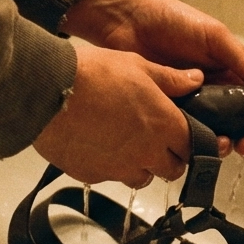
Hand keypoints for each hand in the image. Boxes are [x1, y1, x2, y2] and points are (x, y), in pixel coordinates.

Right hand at [31, 45, 197, 187]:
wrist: (48, 91)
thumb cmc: (93, 74)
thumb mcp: (138, 66)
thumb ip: (170, 79)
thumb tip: (195, 79)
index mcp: (164, 125)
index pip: (193, 147)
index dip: (191, 142)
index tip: (185, 136)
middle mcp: (146, 152)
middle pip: (172, 169)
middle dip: (170, 158)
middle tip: (158, 140)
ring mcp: (119, 167)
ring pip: (142, 177)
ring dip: (142, 166)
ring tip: (127, 143)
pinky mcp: (92, 175)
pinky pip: (110, 177)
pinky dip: (110, 167)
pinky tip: (99, 145)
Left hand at [62, 0, 243, 158]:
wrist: (127, 21)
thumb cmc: (172, 20)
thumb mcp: (215, 36)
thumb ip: (243, 61)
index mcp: (232, 73)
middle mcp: (216, 93)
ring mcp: (193, 106)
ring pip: (219, 135)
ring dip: (229, 144)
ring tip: (230, 145)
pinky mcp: (169, 115)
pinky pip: (188, 135)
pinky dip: (199, 144)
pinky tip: (202, 144)